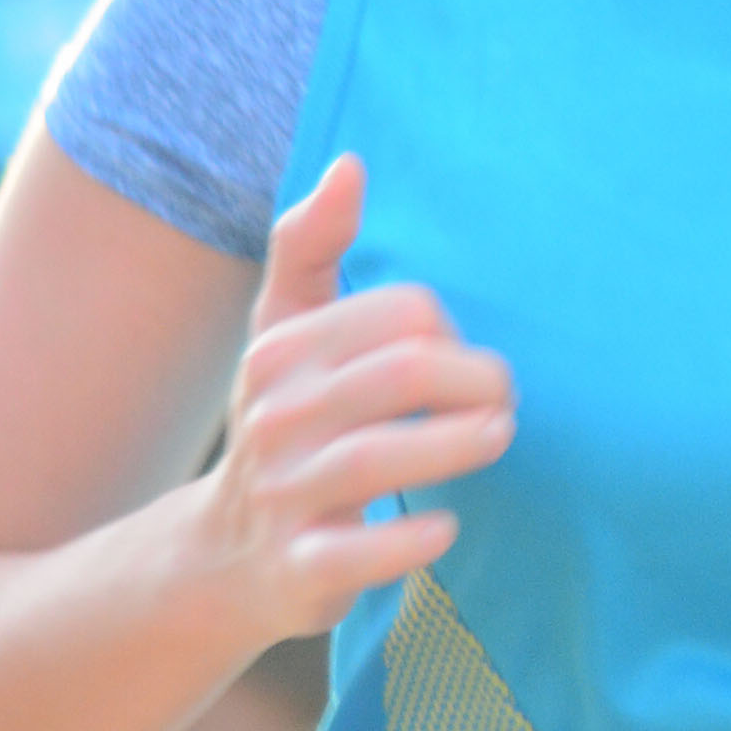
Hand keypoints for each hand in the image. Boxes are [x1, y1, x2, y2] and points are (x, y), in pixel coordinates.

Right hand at [194, 155, 513, 643]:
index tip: (465, 360)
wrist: (222, 560)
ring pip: (377, 458)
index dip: (453, 332)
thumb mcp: (283, 332)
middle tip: (507, 401)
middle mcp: (275, 417)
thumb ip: (312, 245)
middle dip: (476, 383)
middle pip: (402, 377)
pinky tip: (447, 524)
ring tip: (499, 437)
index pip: (401, 315)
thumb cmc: (284, 426)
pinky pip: (360, 552)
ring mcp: (284, 494)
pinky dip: (410, 538)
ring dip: (457, 446)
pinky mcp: (301, 567)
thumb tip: (351, 164)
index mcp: (282, 351)